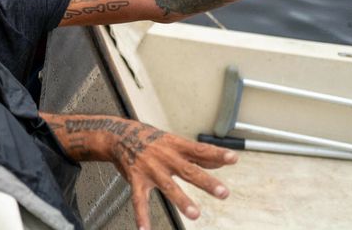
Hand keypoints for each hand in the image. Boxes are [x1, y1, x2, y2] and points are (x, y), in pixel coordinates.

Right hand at [40, 113, 237, 229]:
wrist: (118, 136)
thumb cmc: (150, 140)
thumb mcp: (173, 142)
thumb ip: (196, 155)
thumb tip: (220, 162)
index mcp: (176, 146)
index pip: (200, 150)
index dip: (216, 154)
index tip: (233, 159)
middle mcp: (165, 157)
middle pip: (188, 170)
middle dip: (206, 182)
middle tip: (223, 193)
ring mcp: (150, 169)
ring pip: (168, 186)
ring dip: (181, 200)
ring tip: (194, 214)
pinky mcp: (137, 180)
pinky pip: (139, 200)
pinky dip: (141, 216)